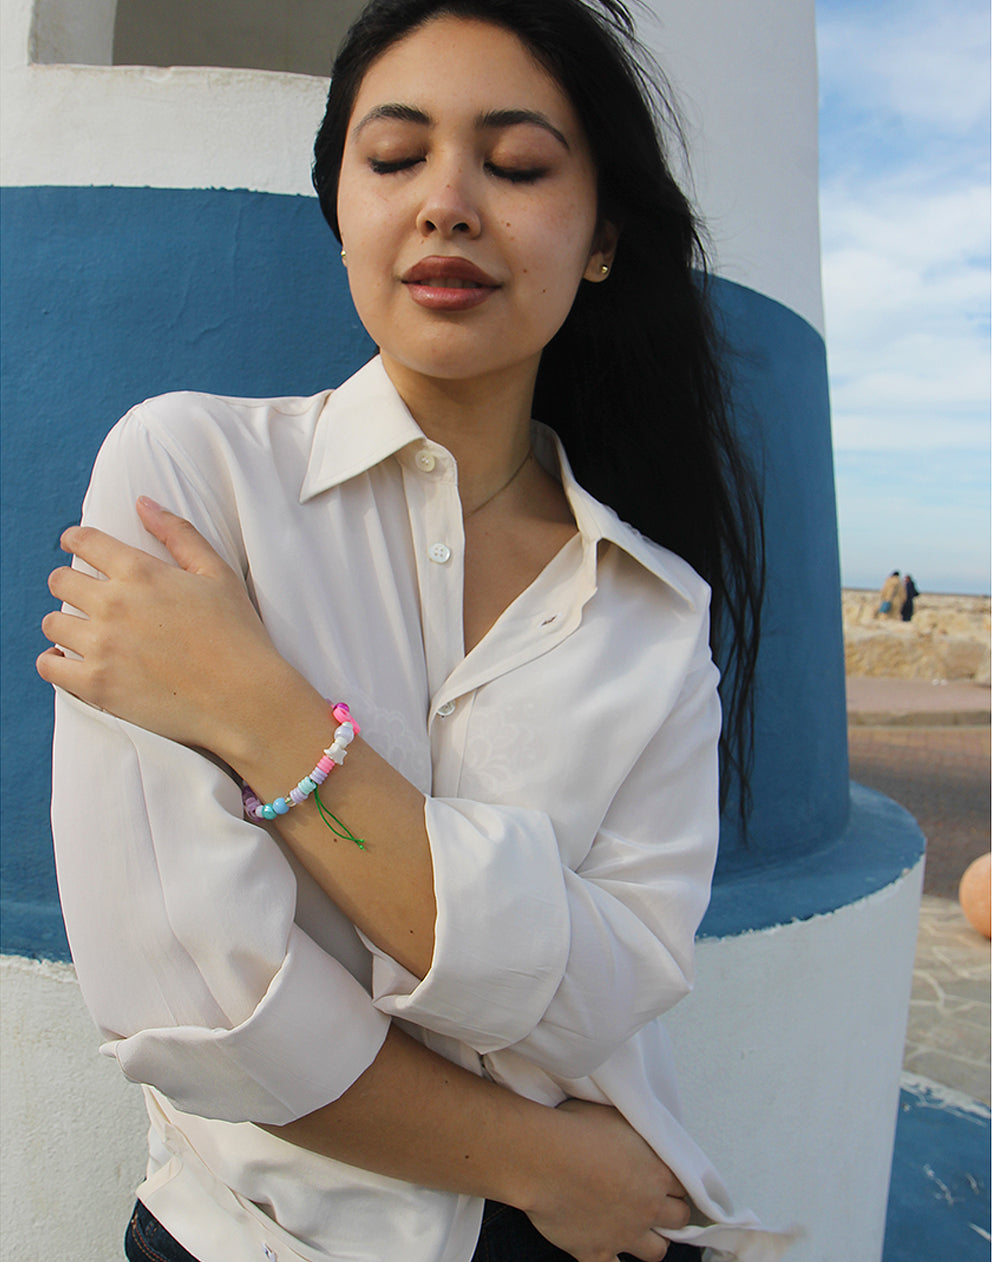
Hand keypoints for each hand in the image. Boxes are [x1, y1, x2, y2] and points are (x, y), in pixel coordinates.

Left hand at [37, 497, 296, 761]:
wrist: (245, 699)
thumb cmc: (239, 636)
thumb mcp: (218, 574)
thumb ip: (178, 534)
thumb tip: (143, 502)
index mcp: (142, 573)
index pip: (84, 542)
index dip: (75, 540)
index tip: (75, 546)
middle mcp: (115, 605)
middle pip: (60, 582)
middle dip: (68, 583)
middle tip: (83, 595)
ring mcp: (102, 646)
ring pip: (52, 624)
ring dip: (64, 624)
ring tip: (82, 632)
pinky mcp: (97, 686)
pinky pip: (49, 667)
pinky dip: (53, 662)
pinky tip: (68, 661)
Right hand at [522, 1099, 690, 1260]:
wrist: (543, 1158)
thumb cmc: (574, 1130)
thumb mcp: (616, 1116)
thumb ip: (636, 1133)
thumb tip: (639, 1129)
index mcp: (656, 1172)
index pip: (683, 1184)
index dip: (672, 1181)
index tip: (662, 1178)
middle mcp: (647, 1207)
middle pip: (679, 1219)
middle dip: (670, 1211)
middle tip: (656, 1203)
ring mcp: (624, 1234)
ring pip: (656, 1251)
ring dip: (651, 1241)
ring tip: (638, 1229)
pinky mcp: (596, 1252)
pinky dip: (610, 1258)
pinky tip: (606, 1248)